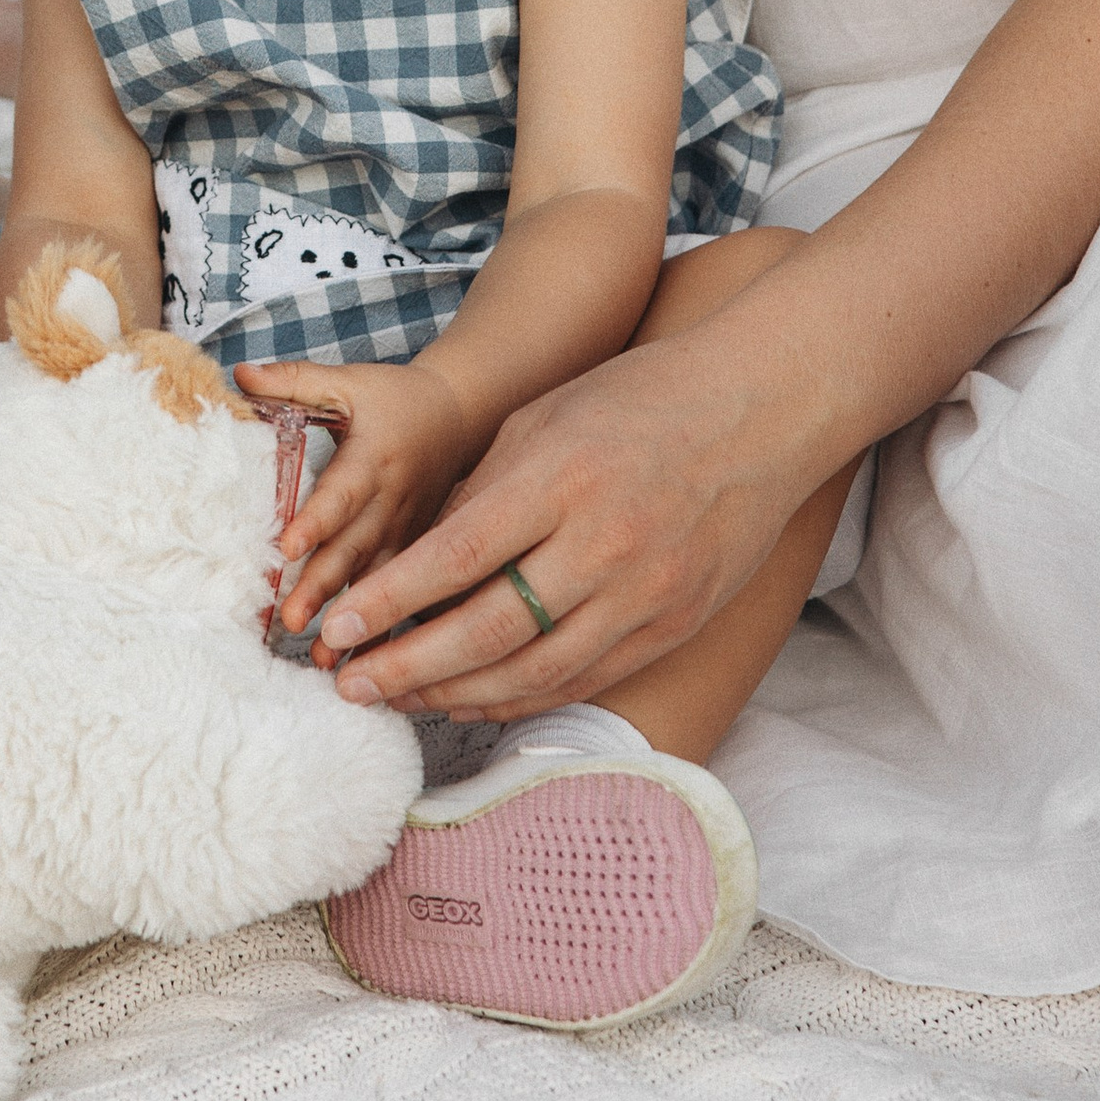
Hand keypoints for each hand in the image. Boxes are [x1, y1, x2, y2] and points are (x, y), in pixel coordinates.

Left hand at [235, 352, 495, 646]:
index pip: (340, 492)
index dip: (315, 519)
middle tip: (292, 622)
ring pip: (380, 582)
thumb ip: (294, 382)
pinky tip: (370, 666)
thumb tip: (238, 375)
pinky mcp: (421, 553)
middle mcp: (393, 501)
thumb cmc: (393, 399)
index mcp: (373, 458)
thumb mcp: (348, 382)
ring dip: (354, 621)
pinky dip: (387, 629)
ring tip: (327, 660)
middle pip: (354, 548)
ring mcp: (410, 532)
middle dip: (324, 587)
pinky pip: (406, 595)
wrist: (462, 417)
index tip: (287, 547)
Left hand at [310, 324, 834, 720]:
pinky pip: (586, 679)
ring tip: (397, 700)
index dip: (389, 603)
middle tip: (347, 685)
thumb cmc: (641, 398)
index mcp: (561, 478)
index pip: (456, 557)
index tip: (336, 631)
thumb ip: (484, 491)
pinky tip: (472, 702)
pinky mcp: (675, 624)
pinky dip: (521, 699)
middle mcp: (605, 544)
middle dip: (406, 666)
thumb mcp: (546, 417)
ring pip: (535, 673)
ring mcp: (647, 593)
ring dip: (456, 696)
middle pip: (489, 632)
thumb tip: (422, 566)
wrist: (764, 408)